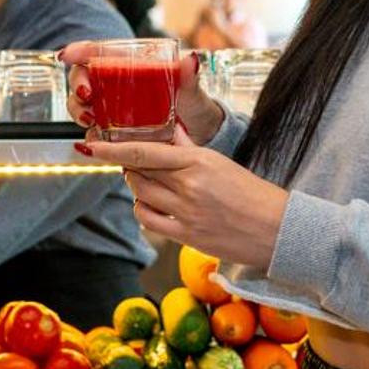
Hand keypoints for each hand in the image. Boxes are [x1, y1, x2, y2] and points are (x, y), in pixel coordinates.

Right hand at [60, 43, 224, 145]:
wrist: (199, 138)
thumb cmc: (194, 106)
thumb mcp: (192, 91)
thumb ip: (189, 76)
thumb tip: (191, 58)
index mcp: (131, 66)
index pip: (100, 52)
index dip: (80, 50)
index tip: (68, 54)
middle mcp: (116, 86)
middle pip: (83, 76)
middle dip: (77, 83)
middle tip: (85, 94)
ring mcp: (112, 110)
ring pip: (81, 104)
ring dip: (78, 109)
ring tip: (90, 118)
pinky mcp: (113, 134)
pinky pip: (92, 134)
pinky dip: (89, 136)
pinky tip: (96, 139)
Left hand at [78, 124, 287, 269]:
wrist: (275, 229)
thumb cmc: (251, 192)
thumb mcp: (220, 162)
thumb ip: (188, 148)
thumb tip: (166, 132)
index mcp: (198, 162)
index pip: (144, 153)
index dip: (113, 149)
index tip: (92, 146)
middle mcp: (188, 187)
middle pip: (138, 173)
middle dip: (128, 165)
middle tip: (131, 160)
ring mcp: (185, 214)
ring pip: (140, 195)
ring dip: (136, 186)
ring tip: (147, 180)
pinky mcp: (186, 236)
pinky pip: (149, 220)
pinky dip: (143, 209)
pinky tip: (151, 203)